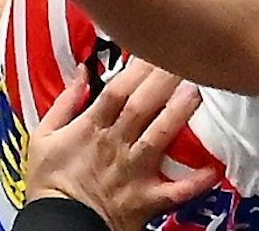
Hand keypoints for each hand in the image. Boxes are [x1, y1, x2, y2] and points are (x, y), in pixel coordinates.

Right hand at [23, 61, 221, 230]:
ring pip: (160, 137)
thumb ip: (63, 103)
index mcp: (92, 128)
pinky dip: (196, 180)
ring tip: (197, 91)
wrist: (57, 226)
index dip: (137, 67)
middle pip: (142, 106)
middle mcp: (116, 145)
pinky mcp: (147, 200)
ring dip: (179, 114)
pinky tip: (215, 166)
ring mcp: (134, 172)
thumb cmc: (50, 181)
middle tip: (185, 56)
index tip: (154, 46)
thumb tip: (80, 72)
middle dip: (163, 80)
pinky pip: (176, 191)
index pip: (117, 90)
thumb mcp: (43, 136)